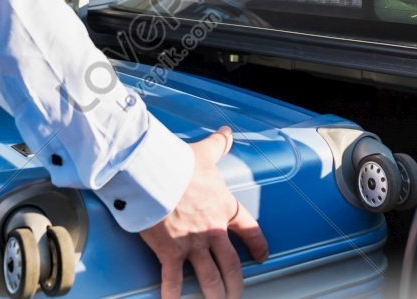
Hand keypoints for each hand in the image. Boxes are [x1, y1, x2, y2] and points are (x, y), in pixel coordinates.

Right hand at [139, 127, 268, 298]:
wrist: (153, 174)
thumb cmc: (178, 163)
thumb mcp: (204, 154)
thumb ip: (217, 146)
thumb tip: (226, 133)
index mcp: (223, 207)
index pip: (249, 229)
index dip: (257, 244)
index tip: (262, 255)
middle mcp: (212, 230)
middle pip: (231, 264)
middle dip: (236, 284)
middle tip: (238, 295)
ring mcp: (192, 244)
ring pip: (210, 278)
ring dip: (215, 295)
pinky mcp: (170, 252)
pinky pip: (173, 281)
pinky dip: (173, 296)